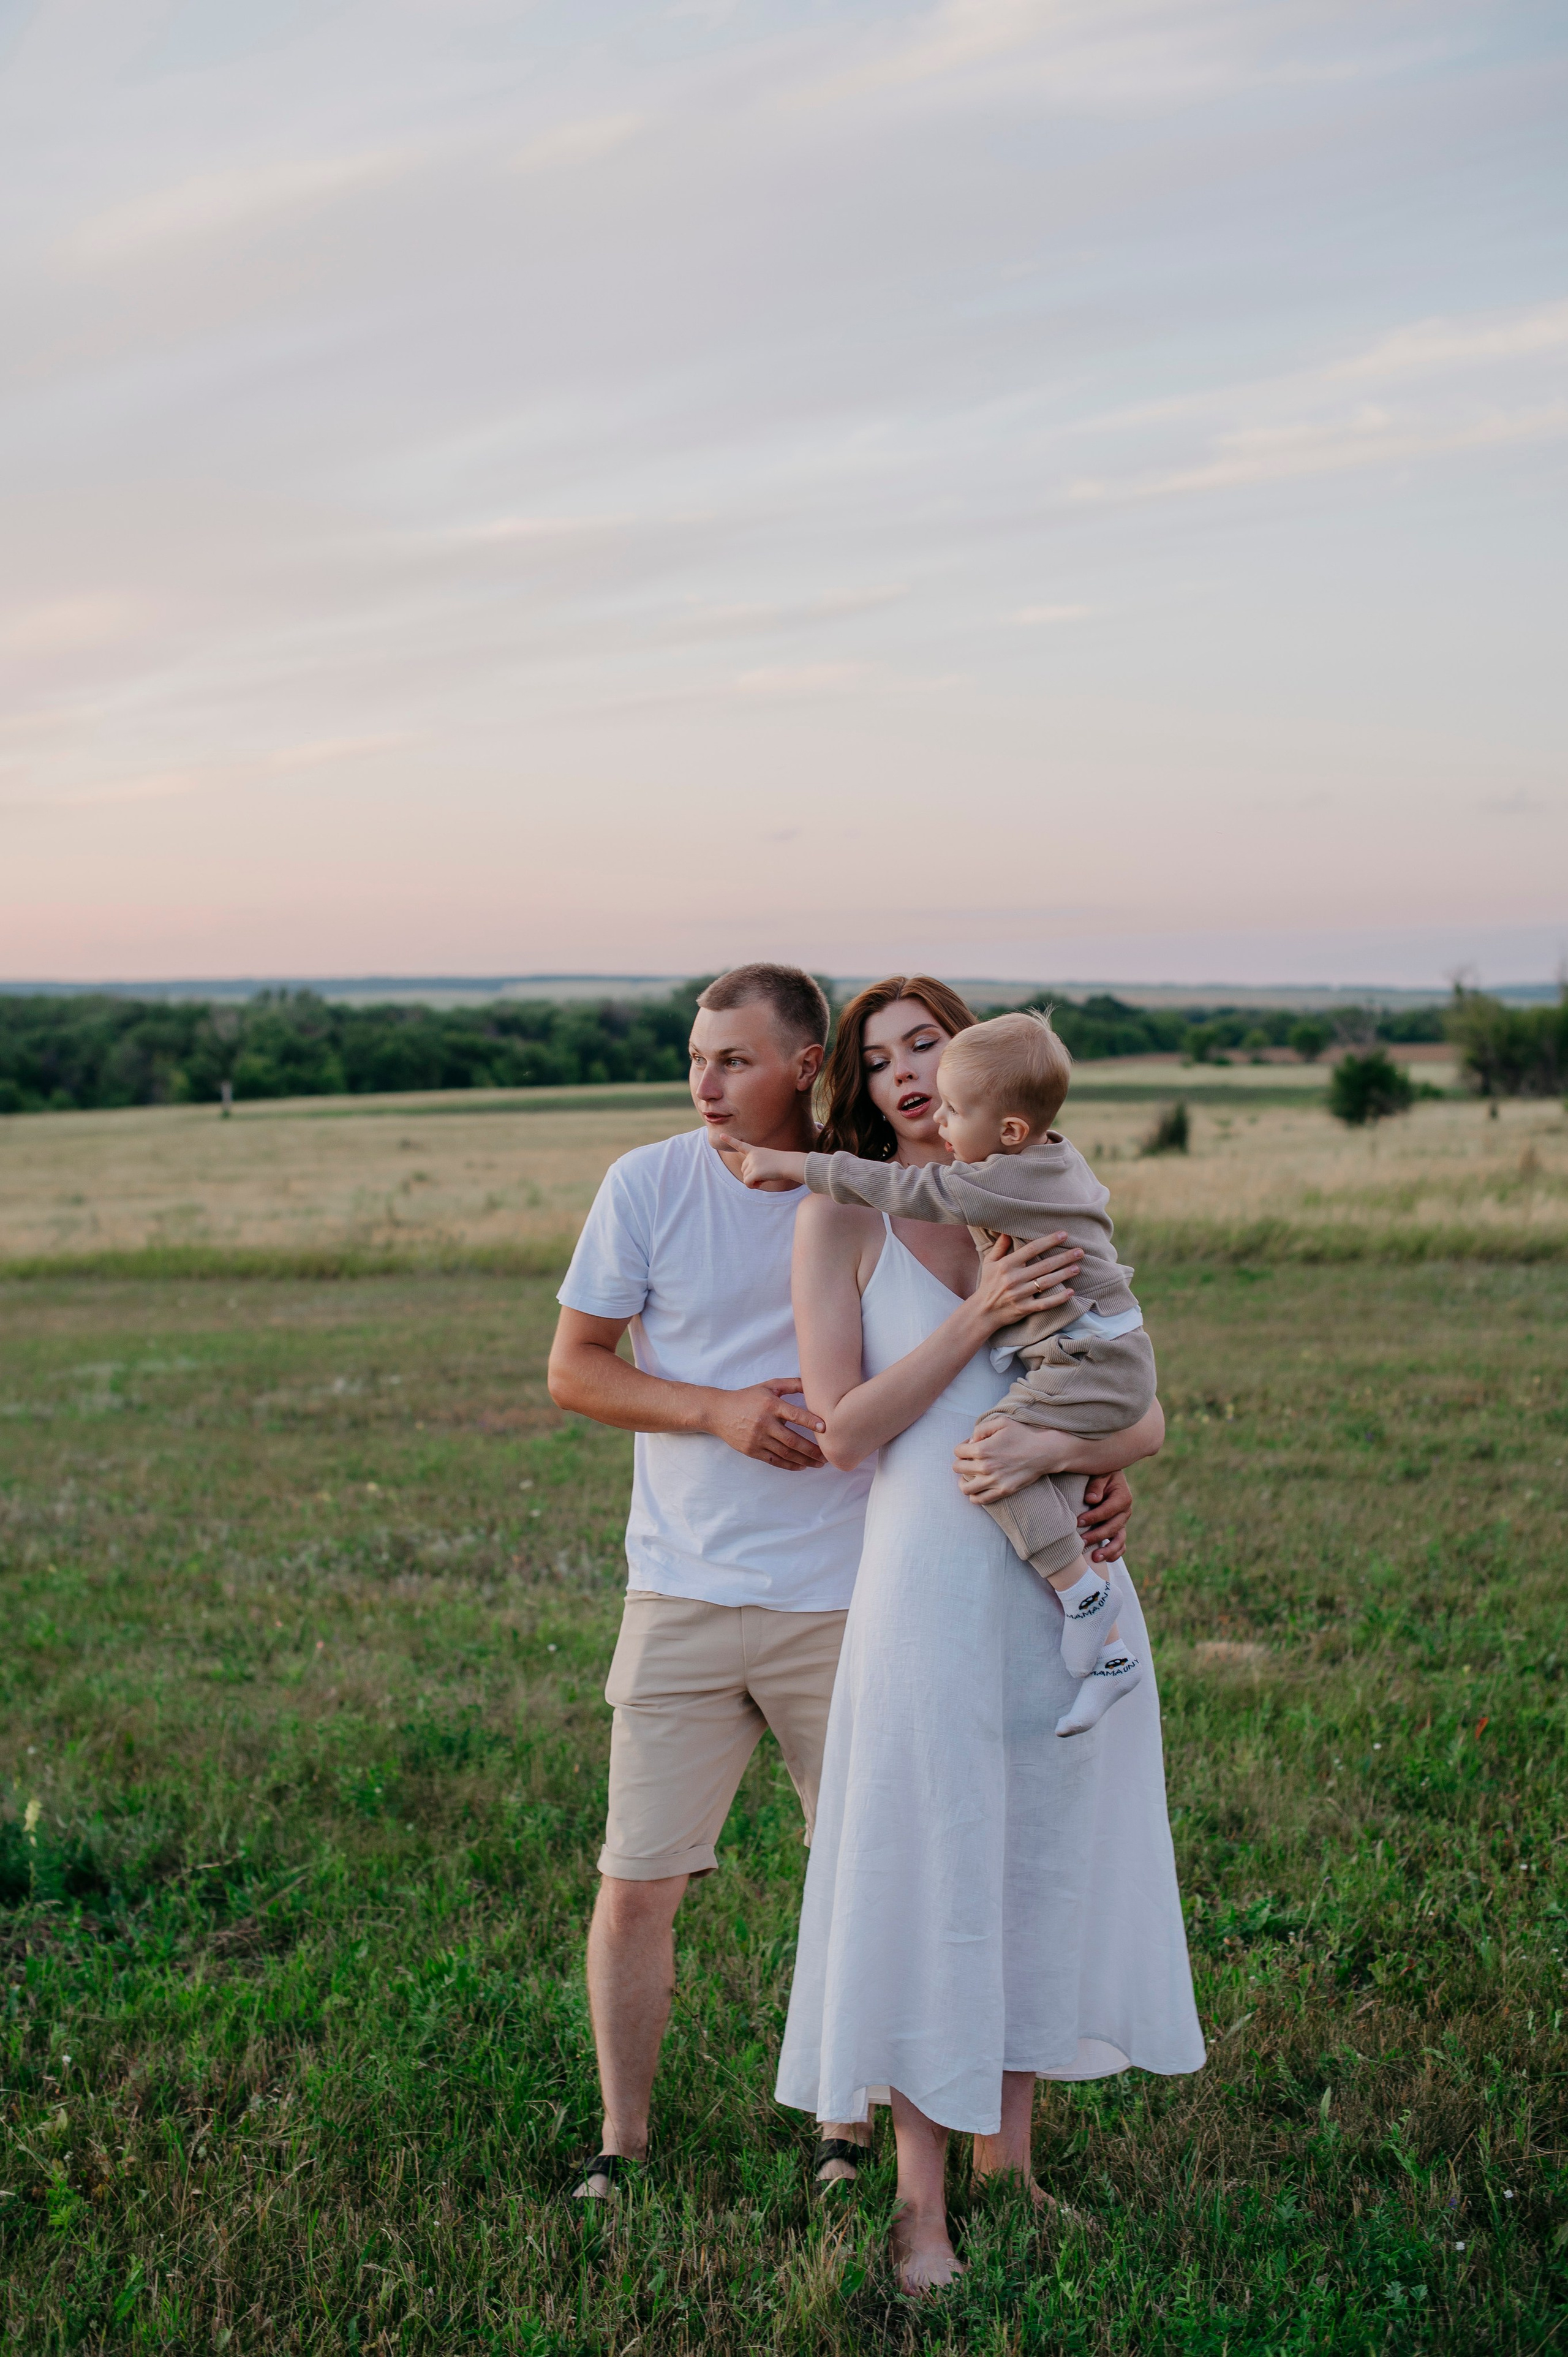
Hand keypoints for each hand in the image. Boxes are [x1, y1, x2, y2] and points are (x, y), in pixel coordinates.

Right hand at [706, 1377, 827, 1469]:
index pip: (794, 1415)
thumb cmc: (747, 1397)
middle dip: (812, 1449)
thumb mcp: (768, 1386)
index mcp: (770, 1404)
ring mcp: (757, 1438)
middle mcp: (764, 1423)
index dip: (811, 1422)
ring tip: (819, 1463)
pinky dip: (789, 1465)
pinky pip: (774, 1460)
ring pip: (785, 1453)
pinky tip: (801, 1466)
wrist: (719, 1412)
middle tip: (827, 1455)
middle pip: (792, 1440)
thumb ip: (791, 1384)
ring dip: (804, 1460)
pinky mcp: (752, 1450)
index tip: (826, 1428)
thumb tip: (813, 1383)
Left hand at [737, 1144, 807, 1189]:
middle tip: (764, 1174)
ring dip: (754, 1181)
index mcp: (755, 1150)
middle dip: (752, 1176)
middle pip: (744, 1170)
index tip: (721, 1135)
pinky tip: (761, 1182)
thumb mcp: (767, 1161)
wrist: (789, 1164)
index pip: (740, 1145)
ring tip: (765, 1176)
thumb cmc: (781, 1164)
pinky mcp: (755, 1172)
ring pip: (746, 1178)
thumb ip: (755, 1169)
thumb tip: (749, 1183)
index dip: (730, 1140)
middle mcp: (752, 1155)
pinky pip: (748, 1183)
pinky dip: (753, 1186)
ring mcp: (753, 1163)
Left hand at [954, 1416, 1067, 1503]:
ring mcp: (993, 1481)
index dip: (963, 1447)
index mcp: (982, 1449)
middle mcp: (985, 1467)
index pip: (957, 1451)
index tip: (971, 1446)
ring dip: (963, 1480)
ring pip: (964, 1487)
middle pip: (958, 1468)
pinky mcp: (1002, 1491)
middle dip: (962, 1461)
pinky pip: (978, 1500)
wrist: (1044, 1451)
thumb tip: (971, 1441)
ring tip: (970, 1475)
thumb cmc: (1023, 1434)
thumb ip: (981, 1429)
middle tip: (971, 1459)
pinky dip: (974, 1495)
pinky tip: (978, 1487)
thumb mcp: (1001, 1421)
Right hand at [970, 1232, 1082, 1338]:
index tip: (1064, 1234)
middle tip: (1080, 1251)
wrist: (982, 1312)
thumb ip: (1000, 1247)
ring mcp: (1019, 1295)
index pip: (1031, 1249)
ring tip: (1077, 1268)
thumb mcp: (989, 1263)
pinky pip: (1044, 1303)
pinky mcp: (1024, 1309)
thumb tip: (1008, 1232)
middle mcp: (1013, 1279)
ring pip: (1046, 1283)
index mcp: (1006, 1265)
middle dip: (1063, 1257)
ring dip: (1064, 1274)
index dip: (1049, 1241)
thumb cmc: (987, 1284)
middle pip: (1043, 1265)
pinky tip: (1071, 1292)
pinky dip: (1058, 1298)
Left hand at [1078, 1468, 1131, 1562]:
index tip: (1078, 1522)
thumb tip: (1091, 1499)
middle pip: (1113, 1527)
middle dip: (1097, 1535)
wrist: (1105, 1477)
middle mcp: (1125, 1511)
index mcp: (1123, 1497)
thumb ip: (1096, 1485)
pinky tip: (1103, 1560)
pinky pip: (1120, 1545)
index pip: (1108, 1510)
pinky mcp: (1118, 1529)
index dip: (1094, 1517)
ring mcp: (1122, 1522)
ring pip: (1119, 1540)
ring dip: (1108, 1550)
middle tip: (1081, 1541)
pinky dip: (1114, 1553)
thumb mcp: (1099, 1474)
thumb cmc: (1100, 1474)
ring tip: (1095, 1558)